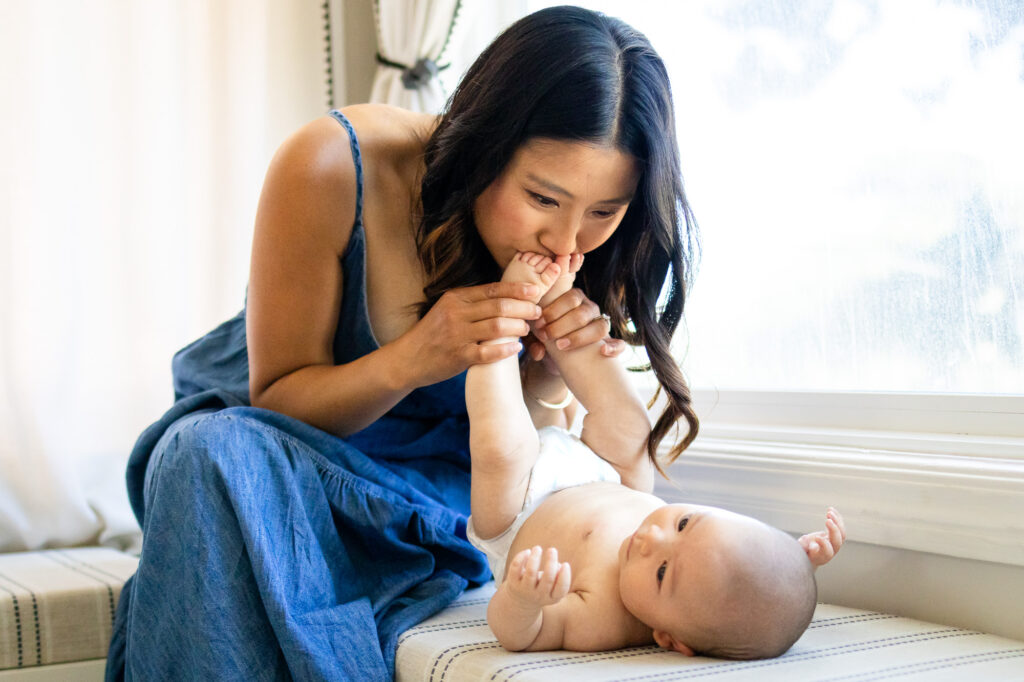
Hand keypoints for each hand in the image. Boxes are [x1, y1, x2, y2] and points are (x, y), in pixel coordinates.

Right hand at [393, 282, 541, 387]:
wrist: (407, 359)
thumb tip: (505, 296)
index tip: (535, 291)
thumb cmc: (433, 334)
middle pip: (500, 307)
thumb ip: (471, 302)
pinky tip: (517, 348)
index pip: (493, 289)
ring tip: (528, 329)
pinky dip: (506, 350)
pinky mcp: (458, 357)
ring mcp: (457, 335)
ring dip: (518, 327)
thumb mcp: (446, 309)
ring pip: (498, 327)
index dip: (517, 289)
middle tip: (537, 312)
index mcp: (455, 298)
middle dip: (524, 308)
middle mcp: (456, 313)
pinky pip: (489, 352)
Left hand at [504, 546, 571, 608]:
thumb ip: (558, 577)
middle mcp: (539, 595)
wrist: (520, 601)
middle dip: (551, 562)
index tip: (565, 563)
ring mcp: (525, 590)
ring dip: (535, 557)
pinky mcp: (513, 582)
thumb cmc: (541, 588)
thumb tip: (559, 566)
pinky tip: (527, 552)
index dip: (565, 576)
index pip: (561, 590)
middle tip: (552, 549)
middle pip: (547, 579)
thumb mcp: (552, 587)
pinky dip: (521, 557)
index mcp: (552, 597)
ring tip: (537, 548)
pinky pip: (515, 568)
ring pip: (531, 572)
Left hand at [529, 289, 625, 357]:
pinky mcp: (610, 344)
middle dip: (561, 325)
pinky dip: (614, 348)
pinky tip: (603, 351)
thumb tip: (538, 352)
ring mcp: (601, 326)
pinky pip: (619, 345)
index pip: (570, 298)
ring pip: (599, 327)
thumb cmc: (546, 340)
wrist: (558, 360)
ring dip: (579, 337)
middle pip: (582, 313)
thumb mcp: (537, 338)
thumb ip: (534, 342)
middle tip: (545, 336)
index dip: (554, 311)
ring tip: (561, 346)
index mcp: (575, 300)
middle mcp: (590, 310)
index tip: (539, 325)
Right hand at [798, 507, 846, 566]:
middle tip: (828, 520)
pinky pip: (840, 527)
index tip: (817, 537)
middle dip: (834, 530)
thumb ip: (803, 546)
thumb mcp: (800, 551)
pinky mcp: (836, 536)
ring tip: (829, 512)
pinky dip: (837, 517)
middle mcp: (831, 550)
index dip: (823, 544)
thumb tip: (806, 539)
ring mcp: (835, 543)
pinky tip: (831, 509)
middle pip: (837, 541)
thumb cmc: (804, 553)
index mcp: (822, 556)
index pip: (827, 551)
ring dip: (837, 522)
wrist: (811, 556)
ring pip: (841, 534)